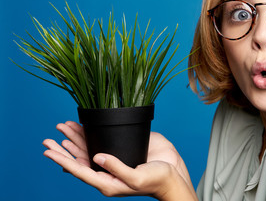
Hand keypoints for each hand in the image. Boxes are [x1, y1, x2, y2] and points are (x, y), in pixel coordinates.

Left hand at [43, 121, 196, 199]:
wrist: (174, 173)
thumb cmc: (157, 180)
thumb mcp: (136, 178)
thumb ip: (116, 168)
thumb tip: (96, 157)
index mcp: (107, 181)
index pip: (79, 170)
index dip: (62, 160)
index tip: (48, 151)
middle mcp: (107, 170)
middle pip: (79, 159)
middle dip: (64, 148)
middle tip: (49, 138)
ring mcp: (114, 158)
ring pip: (89, 148)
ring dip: (75, 139)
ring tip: (63, 128)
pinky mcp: (123, 147)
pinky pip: (102, 140)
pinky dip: (91, 133)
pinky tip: (84, 127)